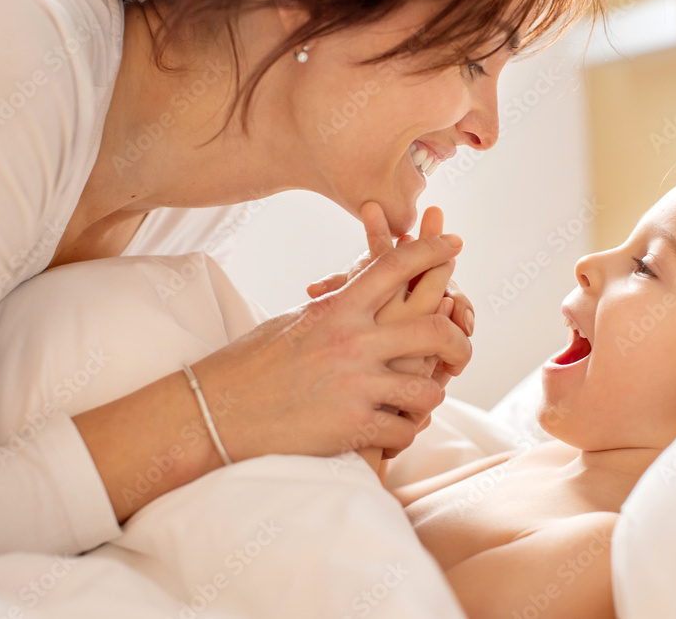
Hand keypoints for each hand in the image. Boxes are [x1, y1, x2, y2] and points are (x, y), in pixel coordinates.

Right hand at [189, 233, 470, 464]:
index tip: (455, 243)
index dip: (431, 251)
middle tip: (461, 348)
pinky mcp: (352, 427)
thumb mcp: (296, 320)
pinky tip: (396, 430)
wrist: (214, 413)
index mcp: (335, 309)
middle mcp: (350, 342)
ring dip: (431, 394)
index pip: (393, 266)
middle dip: (458, 339)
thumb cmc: (251, 364)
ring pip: (428, 387)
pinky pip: (406, 430)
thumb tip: (369, 278)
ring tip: (422, 399)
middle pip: (432, 327)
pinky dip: (407, 431)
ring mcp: (353, 385)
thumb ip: (339, 302)